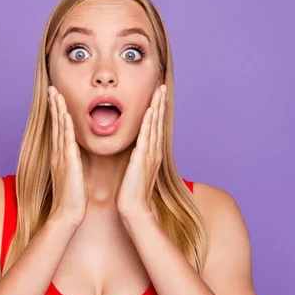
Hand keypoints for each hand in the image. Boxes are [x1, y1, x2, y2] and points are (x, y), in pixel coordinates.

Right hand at [47, 86, 87, 228]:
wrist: (67, 214)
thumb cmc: (72, 197)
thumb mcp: (72, 175)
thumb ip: (72, 163)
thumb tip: (74, 156)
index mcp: (60, 156)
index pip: (58, 129)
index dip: (56, 112)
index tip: (55, 98)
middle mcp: (58, 153)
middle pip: (55, 124)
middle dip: (54, 105)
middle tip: (52, 88)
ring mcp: (61, 157)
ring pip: (59, 128)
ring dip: (57, 110)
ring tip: (55, 93)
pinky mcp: (68, 163)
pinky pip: (66, 141)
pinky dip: (65, 126)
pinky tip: (65, 114)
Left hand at [116, 85, 167, 218]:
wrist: (134, 208)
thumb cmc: (132, 191)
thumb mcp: (135, 170)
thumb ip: (137, 158)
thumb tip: (135, 150)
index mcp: (151, 153)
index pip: (155, 127)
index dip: (157, 110)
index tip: (158, 95)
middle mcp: (154, 151)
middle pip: (159, 122)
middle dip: (161, 103)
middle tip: (162, 86)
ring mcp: (150, 154)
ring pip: (155, 126)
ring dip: (158, 107)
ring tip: (160, 91)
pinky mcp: (143, 159)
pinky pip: (147, 136)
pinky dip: (150, 122)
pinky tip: (151, 110)